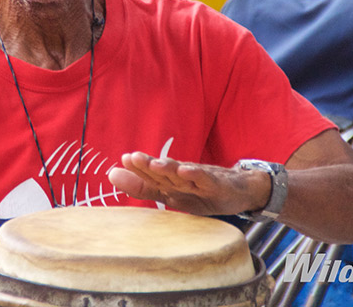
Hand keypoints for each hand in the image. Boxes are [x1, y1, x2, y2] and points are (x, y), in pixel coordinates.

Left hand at [108, 152, 268, 216]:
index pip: (150, 178)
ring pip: (181, 174)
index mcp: (171, 183)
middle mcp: (182, 179)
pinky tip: (185, 170)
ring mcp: (199, 180)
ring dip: (168, 168)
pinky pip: (205, 179)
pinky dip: (195, 174)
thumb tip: (111, 174)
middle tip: (132, 158)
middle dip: (147, 166)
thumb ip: (143, 187)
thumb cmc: (202, 191)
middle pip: (163, 173)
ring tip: (154, 164)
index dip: (137, 171)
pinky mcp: (216, 184)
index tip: (122, 162)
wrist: (240, 189)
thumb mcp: (172, 194)